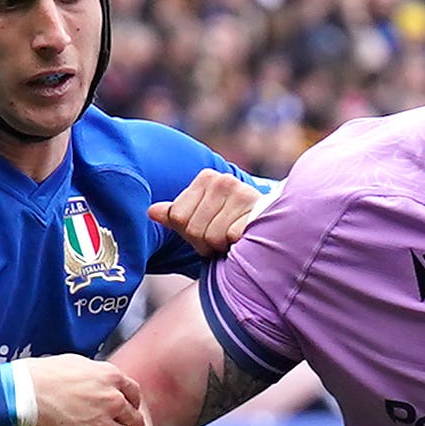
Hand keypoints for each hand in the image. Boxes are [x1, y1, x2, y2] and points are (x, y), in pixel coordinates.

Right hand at [19, 354, 144, 425]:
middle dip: (134, 425)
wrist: (22, 393)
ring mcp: (102, 423)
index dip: (134, 403)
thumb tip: (100, 380)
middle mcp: (112, 400)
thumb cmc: (41, 376)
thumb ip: (95, 374)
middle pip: (134, 418)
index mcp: (110, 377)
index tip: (132, 409)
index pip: (134, 393)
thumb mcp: (76, 363)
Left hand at [149, 170, 268, 258]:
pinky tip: (245, 240)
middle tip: (221, 240)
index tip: (206, 231)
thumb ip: (176, 216)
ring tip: (233, 240)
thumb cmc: (230, 225)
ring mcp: (241, 194)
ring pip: (212, 236)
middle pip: (194, 229)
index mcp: (206, 178)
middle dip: (205, 243)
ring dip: (221, 247)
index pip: (177, 217)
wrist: (273, 229)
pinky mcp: (257, 210)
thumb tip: (151, 212)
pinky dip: (236, 246)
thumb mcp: (200, 220)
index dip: (189, 234)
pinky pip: (231, 238)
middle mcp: (223, 181)